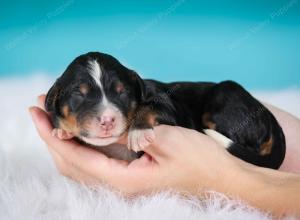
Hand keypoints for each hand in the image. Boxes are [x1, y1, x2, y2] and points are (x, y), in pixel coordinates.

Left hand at [29, 95, 237, 194]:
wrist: (224, 179)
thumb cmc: (201, 162)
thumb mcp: (167, 139)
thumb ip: (132, 133)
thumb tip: (107, 126)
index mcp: (125, 180)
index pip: (76, 157)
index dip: (53, 134)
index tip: (38, 112)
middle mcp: (120, 186)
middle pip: (71, 164)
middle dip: (52, 137)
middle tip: (40, 111)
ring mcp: (126, 184)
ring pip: (81, 167)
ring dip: (64, 143)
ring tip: (54, 121)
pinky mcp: (133, 177)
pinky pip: (96, 165)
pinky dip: (82, 149)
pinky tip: (80, 135)